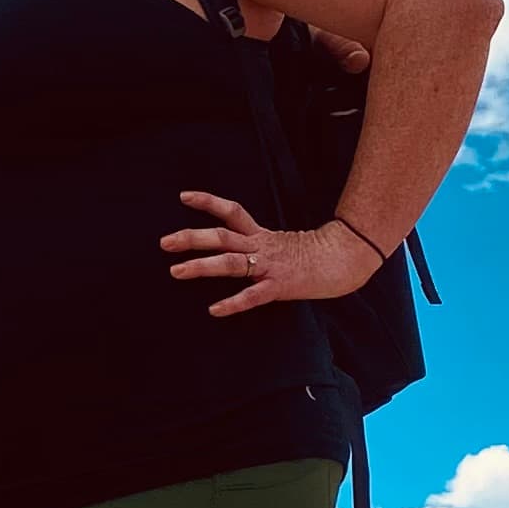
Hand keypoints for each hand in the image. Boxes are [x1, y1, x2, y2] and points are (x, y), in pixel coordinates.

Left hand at [161, 191, 385, 317]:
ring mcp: (269, 266)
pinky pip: (252, 296)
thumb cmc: (314, 255)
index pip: (231, 211)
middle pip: (221, 237)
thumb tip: (237, 249)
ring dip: (201, 267)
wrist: (344, 261)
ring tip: (175, 272)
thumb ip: (259, 245)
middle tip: (164, 243)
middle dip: (191, 239)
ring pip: (230, 264)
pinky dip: (232, 303)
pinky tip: (214, 311)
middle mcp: (261, 246)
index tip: (183, 197)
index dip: (207, 202)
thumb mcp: (282, 243)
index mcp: (261, 235)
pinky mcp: (280, 286)